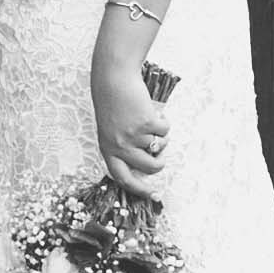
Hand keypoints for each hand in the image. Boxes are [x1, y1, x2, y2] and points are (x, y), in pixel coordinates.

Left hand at [90, 43, 170, 188]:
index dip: (138, 189)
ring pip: (160, 146)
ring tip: (151, 123)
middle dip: (160, 163)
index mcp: (108, 148)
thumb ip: (123, 147)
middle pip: (149, 167)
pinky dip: (163, 121)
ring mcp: (133, 134)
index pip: (122, 178)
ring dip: (161, 137)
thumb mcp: (110, 129)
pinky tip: (152, 111)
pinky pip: (165, 130)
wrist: (113, 78)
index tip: (151, 195)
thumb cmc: (112, 102)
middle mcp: (120, 145)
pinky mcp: (146, 122)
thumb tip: (147, 162)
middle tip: (161, 156)